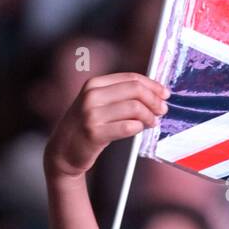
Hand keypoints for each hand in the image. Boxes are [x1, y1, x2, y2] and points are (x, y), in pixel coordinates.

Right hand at [44, 72, 169, 177]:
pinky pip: (127, 127)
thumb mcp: (98, 104)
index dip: (152, 85)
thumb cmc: (87, 126)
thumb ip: (120, 95)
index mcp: (94, 84)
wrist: (63, 150)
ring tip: (152, 123)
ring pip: (134, 108)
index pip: (131, 78)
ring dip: (149, 116)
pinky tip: (139, 130)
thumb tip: (154, 93)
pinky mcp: (94, 133)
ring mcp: (91, 114)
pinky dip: (138, 128)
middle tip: (162, 110)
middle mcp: (91, 96)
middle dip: (154, 100)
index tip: (165, 94)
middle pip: (135, 90)